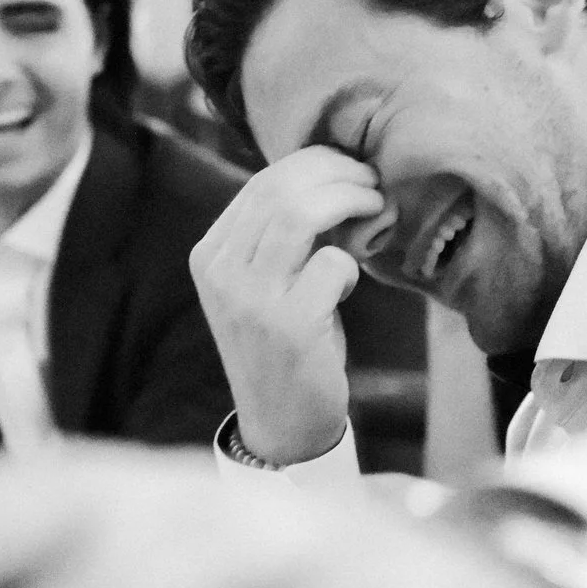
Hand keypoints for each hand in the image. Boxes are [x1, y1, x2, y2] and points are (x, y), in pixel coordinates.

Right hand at [189, 147, 385, 463]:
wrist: (280, 423)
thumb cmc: (283, 344)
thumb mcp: (263, 284)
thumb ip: (278, 235)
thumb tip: (331, 174)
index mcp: (210, 255)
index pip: (261, 183)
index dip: (314, 164)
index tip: (350, 168)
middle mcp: (221, 273)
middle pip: (282, 189)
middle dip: (338, 173)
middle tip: (372, 182)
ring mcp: (251, 300)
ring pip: (301, 213)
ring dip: (351, 200)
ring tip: (376, 207)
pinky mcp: (289, 326)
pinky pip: (333, 263)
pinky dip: (353, 264)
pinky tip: (349, 285)